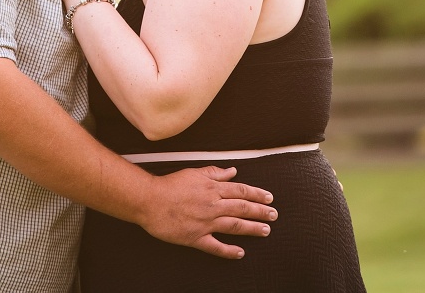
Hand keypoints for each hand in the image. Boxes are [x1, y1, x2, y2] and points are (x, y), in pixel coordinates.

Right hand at [140, 165, 275, 258]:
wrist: (150, 200)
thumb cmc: (169, 185)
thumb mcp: (194, 172)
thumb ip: (215, 172)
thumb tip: (232, 171)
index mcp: (212, 188)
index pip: (240, 190)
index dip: (256, 194)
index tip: (268, 198)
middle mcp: (212, 205)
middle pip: (242, 208)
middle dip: (260, 211)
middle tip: (274, 215)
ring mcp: (206, 223)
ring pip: (234, 225)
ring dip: (252, 228)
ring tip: (265, 230)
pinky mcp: (196, 238)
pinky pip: (216, 246)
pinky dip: (229, 250)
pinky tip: (240, 252)